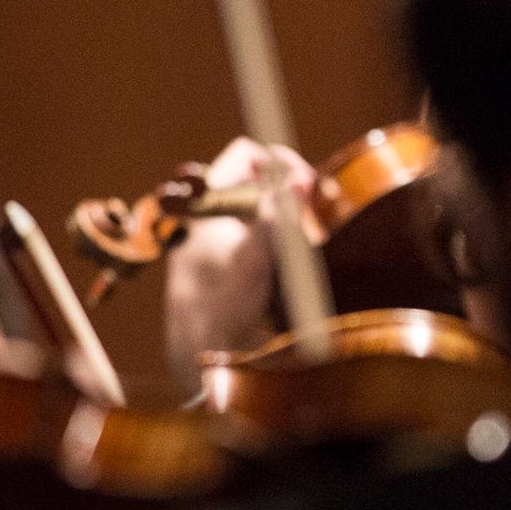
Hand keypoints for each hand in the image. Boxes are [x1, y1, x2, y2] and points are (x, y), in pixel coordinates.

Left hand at [163, 137, 313, 391]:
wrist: (201, 354)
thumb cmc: (220, 306)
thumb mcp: (255, 256)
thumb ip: (276, 215)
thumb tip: (297, 178)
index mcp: (208, 203)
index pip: (247, 155)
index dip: (279, 162)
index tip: (305, 187)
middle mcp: (213, 214)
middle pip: (261, 182)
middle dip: (290, 198)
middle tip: (308, 224)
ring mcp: (222, 238)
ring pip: (267, 212)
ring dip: (288, 227)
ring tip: (296, 255)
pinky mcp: (232, 262)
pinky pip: (265, 239)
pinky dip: (282, 247)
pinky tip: (285, 272)